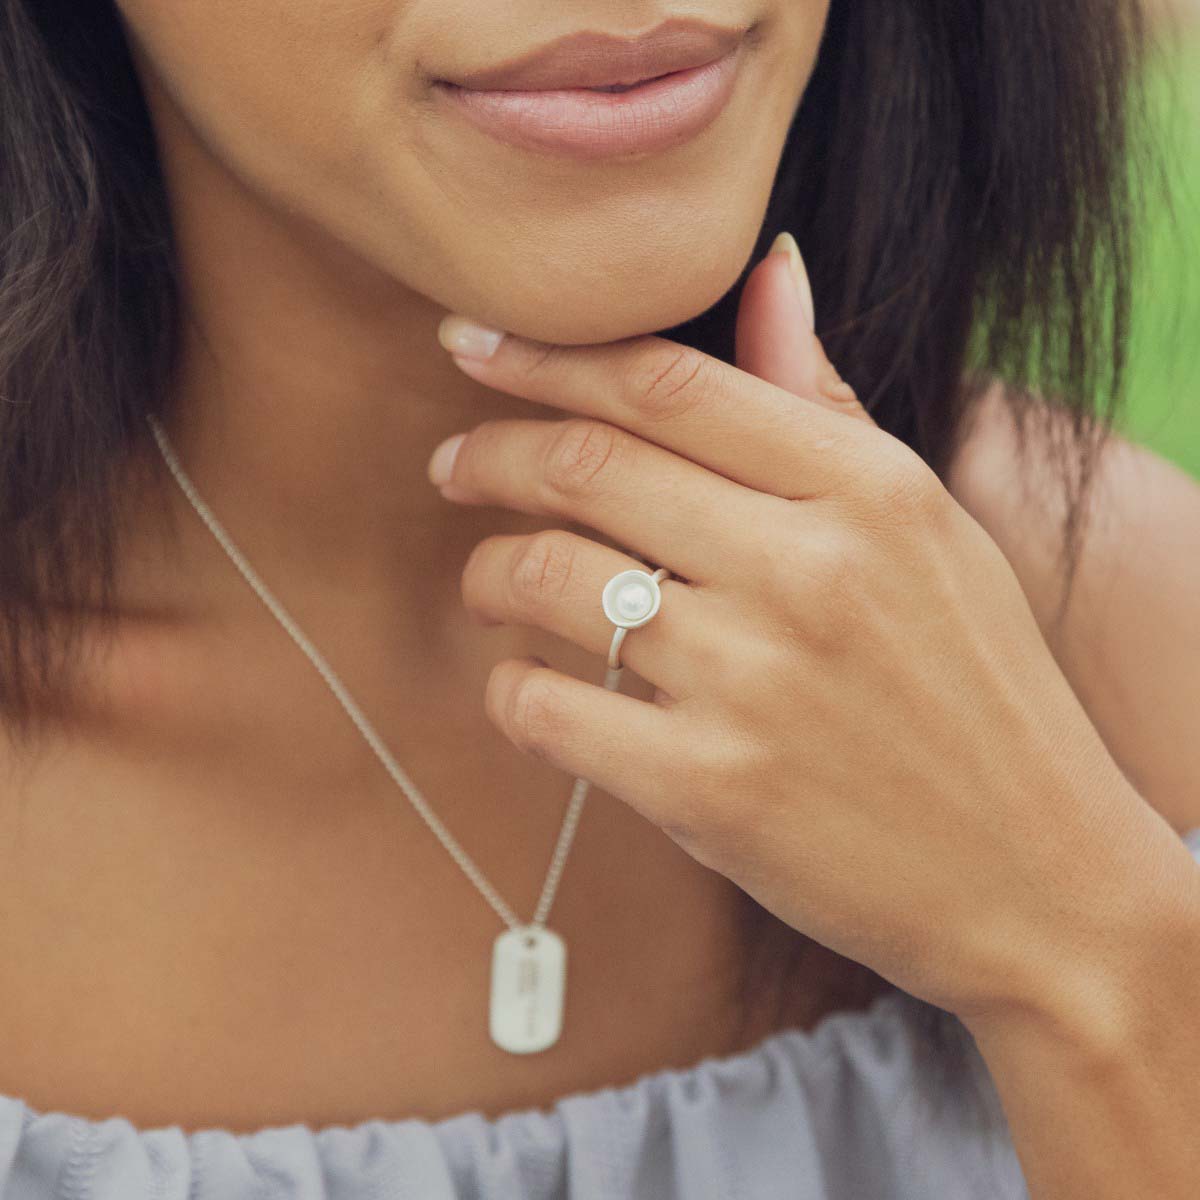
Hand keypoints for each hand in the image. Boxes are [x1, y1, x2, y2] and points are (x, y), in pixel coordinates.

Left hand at [427, 234, 1186, 1034]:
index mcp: (867, 489)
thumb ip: (827, 407)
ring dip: (489, 571)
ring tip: (487, 578)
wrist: (1039, 877)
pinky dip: (509, 690)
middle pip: (588, 465)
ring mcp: (752, 682)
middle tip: (453, 463)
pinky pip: (546, 709)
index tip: (477, 346)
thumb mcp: (930, 528)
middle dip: (491, 453)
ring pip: (548, 580)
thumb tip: (768, 273)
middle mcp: (806, 569)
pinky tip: (521, 684)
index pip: (666, 382)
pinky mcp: (708, 790)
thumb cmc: (981, 691)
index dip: (547, 356)